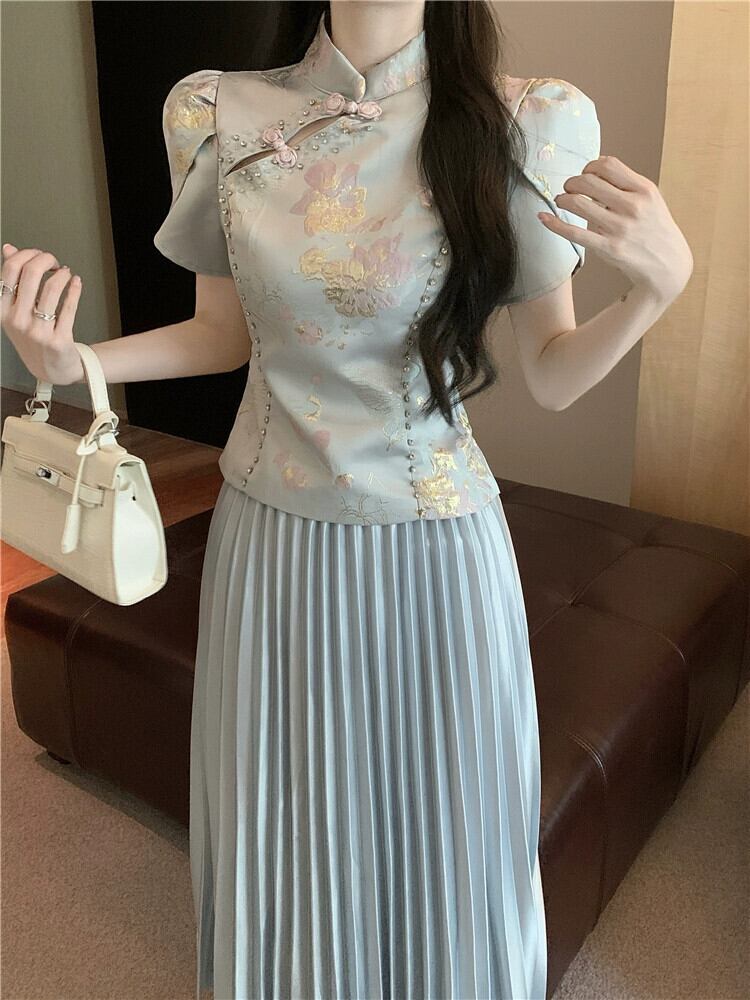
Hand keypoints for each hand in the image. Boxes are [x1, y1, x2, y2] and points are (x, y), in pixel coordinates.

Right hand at [0, 243, 84, 384]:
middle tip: (53, 262)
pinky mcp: (58, 339)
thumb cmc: (34, 338)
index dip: (27, 254)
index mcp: (3, 310)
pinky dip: (74, 289)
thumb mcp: (15, 311)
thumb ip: (12, 280)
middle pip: (30, 273)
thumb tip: (8, 249)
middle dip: (46, 259)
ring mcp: (37, 331)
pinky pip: (69, 307)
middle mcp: (17, 320)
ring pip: (51, 288)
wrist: (51, 369)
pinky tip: (76, 283)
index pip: (10, 269)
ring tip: (66, 273)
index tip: (38, 255)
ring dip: (62, 274)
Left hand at [539, 155, 693, 302]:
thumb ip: (627, 183)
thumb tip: (597, 165)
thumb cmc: (654, 229)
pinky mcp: (608, 249)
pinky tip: (543, 218)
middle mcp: (632, 207)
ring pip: (578, 203)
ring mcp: (620, 228)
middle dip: (572, 182)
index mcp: (643, 190)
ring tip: (561, 201)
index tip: (585, 174)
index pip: (607, 165)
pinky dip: (554, 224)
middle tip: (568, 188)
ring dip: (562, 199)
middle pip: (588, 181)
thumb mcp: (650, 199)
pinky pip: (574, 233)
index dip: (589, 166)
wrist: (668, 265)